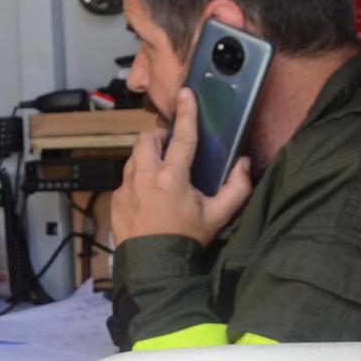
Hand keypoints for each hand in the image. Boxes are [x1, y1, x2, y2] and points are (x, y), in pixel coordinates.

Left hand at [110, 87, 253, 247]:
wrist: (154, 267)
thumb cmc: (186, 240)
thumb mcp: (218, 216)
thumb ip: (237, 188)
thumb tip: (244, 164)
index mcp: (172, 177)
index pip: (183, 136)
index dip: (187, 112)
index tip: (186, 93)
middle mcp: (145, 177)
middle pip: (147, 139)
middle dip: (159, 136)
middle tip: (172, 146)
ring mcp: (127, 188)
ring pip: (133, 156)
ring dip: (147, 156)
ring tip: (161, 170)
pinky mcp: (117, 199)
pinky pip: (126, 178)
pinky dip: (137, 178)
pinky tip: (149, 194)